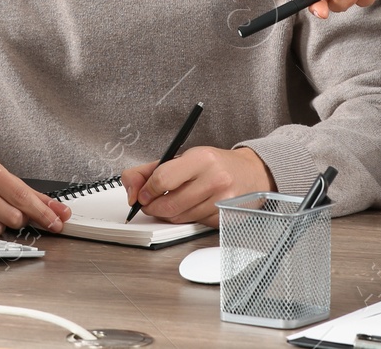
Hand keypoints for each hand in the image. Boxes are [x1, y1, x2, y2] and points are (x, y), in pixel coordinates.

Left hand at [121, 147, 273, 226]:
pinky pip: (194, 224)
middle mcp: (214, 179)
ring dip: (167, 214)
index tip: (142, 193)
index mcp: (201, 159)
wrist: (250, 173)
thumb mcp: (182, 157)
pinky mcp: (225, 218)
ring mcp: (222, 201)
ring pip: (180, 217)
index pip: (162, 179)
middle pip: (169, 204)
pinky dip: (185, 218)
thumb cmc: (213, 164)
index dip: (146, 190)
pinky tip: (190, 206)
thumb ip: (149, 170)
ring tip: (169, 202)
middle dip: (152, 207)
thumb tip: (130, 188)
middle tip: (148, 203)